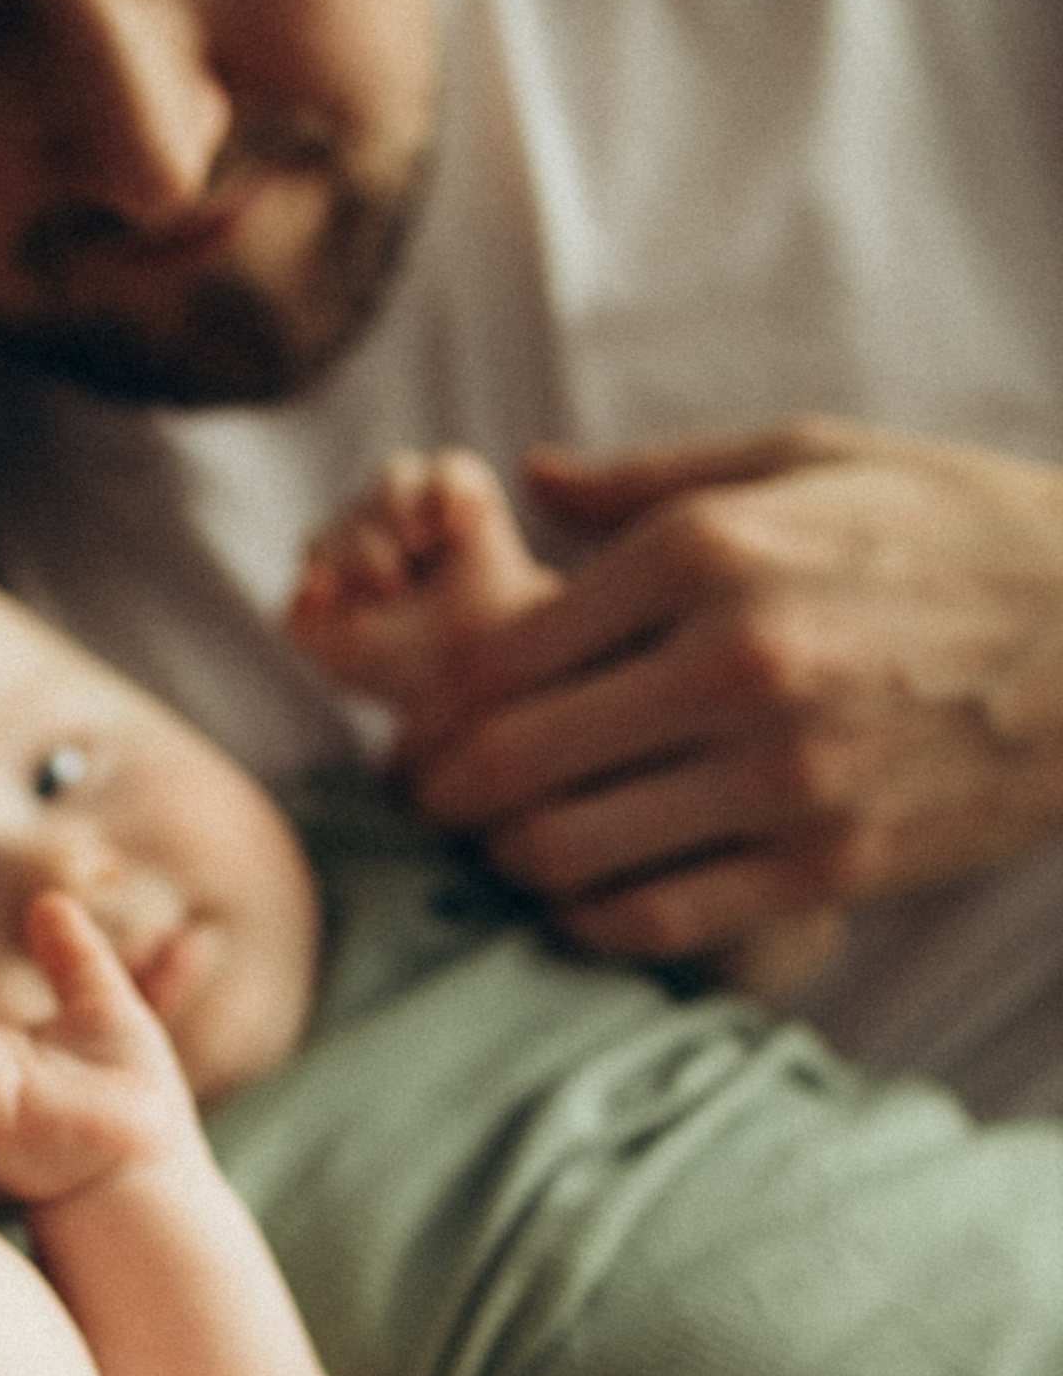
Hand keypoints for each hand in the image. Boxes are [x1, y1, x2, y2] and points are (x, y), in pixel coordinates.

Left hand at [396, 421, 1062, 962]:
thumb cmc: (958, 531)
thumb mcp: (813, 458)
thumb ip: (652, 480)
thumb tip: (525, 480)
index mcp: (708, 551)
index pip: (502, 649)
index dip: (431, 702)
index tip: (417, 725)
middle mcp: (733, 660)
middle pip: (510, 757)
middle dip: (440, 790)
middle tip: (426, 802)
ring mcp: (781, 772)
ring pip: (563, 848)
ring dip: (507, 858)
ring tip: (502, 847)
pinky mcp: (827, 862)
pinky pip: (652, 914)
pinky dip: (588, 918)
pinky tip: (580, 899)